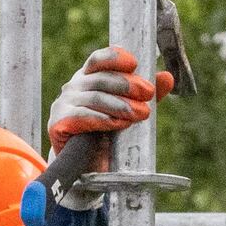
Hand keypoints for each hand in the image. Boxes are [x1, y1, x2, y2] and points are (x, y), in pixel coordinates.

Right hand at [49, 45, 172, 144]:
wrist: (86, 168)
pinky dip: (102, 119)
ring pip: (94, 98)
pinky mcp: (57, 123)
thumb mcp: (129, 110)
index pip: (99, 60)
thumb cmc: (107, 134)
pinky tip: (118, 123)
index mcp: (89, 78)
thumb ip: (145, 95)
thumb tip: (167, 77)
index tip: (134, 63)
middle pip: (100, 78)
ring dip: (120, 105)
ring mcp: (63, 104)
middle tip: (149, 93)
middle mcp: (73, 87)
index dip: (115, 58)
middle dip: (127, 85)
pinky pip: (82, 117)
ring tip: (140, 113)